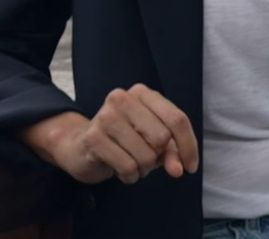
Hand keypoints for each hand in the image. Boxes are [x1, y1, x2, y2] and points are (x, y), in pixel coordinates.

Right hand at [19, 85, 198, 184]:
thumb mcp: (153, 141)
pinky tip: (119, 169)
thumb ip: (171, 151)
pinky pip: (128, 167)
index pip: (177, 119)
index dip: (188, 146)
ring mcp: (105, 116)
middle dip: (158, 157)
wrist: (80, 145)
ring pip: (146, 156)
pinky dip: (129, 176)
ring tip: (130, 162)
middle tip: (145, 158)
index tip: (188, 167)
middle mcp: (121, 98)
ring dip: (143, 169)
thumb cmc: (123, 141)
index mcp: (141, 93)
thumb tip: (177, 168)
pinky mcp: (93, 137)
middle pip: (162, 138)